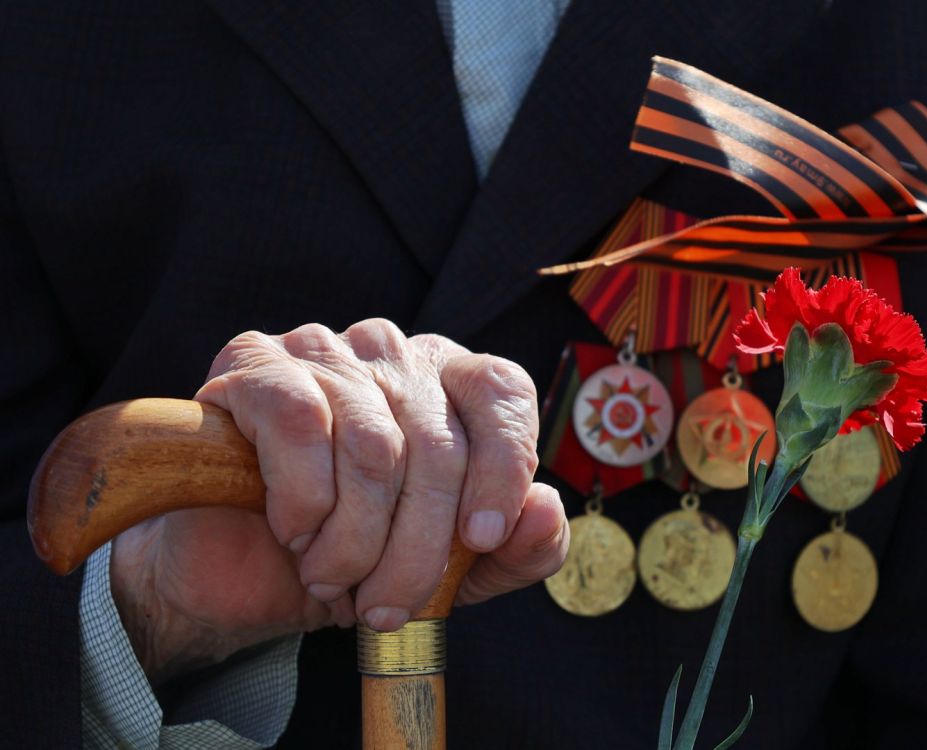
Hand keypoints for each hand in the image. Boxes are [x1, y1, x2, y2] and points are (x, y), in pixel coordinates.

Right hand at [109, 321, 568, 681]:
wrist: (241, 575)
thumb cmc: (354, 559)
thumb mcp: (454, 574)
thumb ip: (517, 550)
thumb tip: (547, 509)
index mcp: (447, 384)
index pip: (502, 391)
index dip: (504, 466)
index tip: (481, 540)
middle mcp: (391, 354)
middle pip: (440, 443)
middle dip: (417, 550)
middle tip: (386, 605)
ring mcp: (324, 351)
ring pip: (375, 446)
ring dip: (353, 541)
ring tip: (331, 575)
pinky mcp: (258, 366)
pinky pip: (303, 426)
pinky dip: (302, 503)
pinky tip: (291, 530)